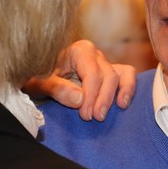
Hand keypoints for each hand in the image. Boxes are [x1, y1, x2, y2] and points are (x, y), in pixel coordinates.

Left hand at [22, 40, 136, 121]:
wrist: (38, 75)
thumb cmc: (39, 77)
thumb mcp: (40, 83)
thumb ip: (58, 89)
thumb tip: (80, 99)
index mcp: (79, 51)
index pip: (93, 74)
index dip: (92, 96)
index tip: (86, 115)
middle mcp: (95, 54)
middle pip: (108, 76)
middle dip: (103, 99)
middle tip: (94, 118)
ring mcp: (104, 62)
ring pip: (119, 75)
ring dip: (117, 95)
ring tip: (110, 112)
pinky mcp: (110, 72)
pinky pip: (126, 74)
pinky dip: (128, 87)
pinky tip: (123, 103)